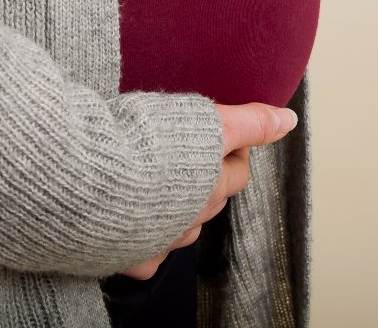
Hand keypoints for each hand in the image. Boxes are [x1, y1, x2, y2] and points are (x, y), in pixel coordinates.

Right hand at [113, 101, 298, 280]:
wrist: (89, 179)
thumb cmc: (142, 145)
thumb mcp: (204, 121)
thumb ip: (249, 122)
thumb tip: (288, 121)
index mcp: (212, 184)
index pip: (238, 171)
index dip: (230, 150)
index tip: (217, 135)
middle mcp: (193, 216)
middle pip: (213, 201)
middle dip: (207, 180)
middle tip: (185, 152)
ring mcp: (164, 239)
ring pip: (185, 228)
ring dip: (180, 210)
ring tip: (159, 183)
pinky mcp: (134, 256)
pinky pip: (150, 254)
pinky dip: (147, 240)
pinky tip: (135, 220)